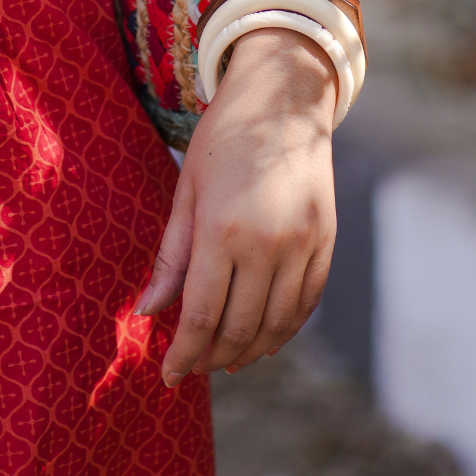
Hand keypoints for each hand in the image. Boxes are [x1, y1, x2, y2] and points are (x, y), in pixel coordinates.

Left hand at [134, 26, 336, 384]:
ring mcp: (304, 246)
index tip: (168, 376)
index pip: (200, 315)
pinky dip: (284, 330)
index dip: (183, 353)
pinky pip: (305, 304)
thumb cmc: (222, 139)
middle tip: (191, 368)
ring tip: (223, 360)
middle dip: (210, 357)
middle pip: (238, 327)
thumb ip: (171, 256)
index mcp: (223, 230)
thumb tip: (148, 312)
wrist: (283, 99)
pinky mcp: (326, 244)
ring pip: (275, 325)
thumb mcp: (186, 190)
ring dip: (247, 351)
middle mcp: (268, 245)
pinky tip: (263, 340)